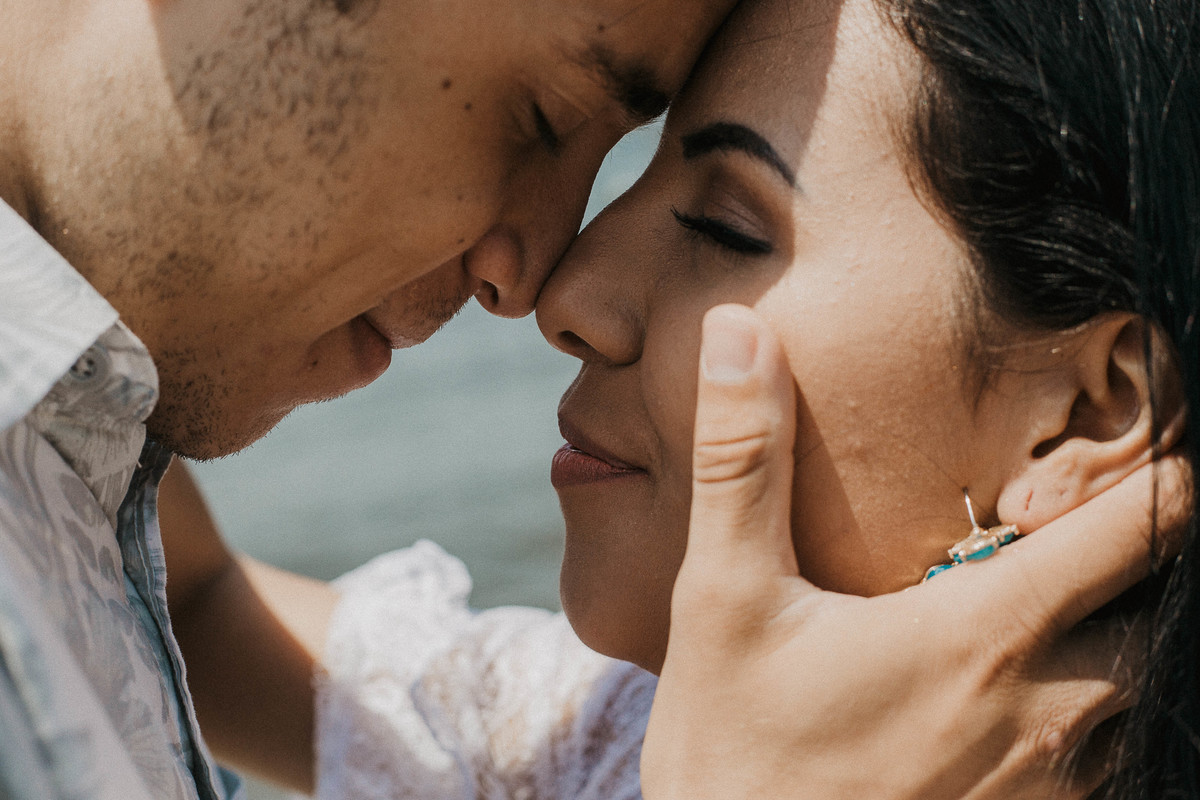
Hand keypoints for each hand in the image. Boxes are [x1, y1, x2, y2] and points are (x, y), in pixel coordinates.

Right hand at [642, 304, 1183, 799]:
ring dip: (1126, 625)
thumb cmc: (732, 752)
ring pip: (1147, 683)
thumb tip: (738, 332)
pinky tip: (1032, 681)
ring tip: (1071, 585)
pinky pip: (1115, 755)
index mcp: (983, 634)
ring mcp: (1053, 784)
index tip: (1168, 427)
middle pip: (1162, 604)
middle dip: (1149, 548)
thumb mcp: (722, 599)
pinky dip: (1101, 701)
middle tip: (1100, 505)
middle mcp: (1048, 711)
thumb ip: (744, 461)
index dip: (1172, 467)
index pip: (1137, 530)